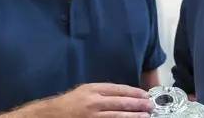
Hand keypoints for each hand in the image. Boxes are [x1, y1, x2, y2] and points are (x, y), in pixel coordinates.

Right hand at [35, 83, 154, 117]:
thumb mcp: (86, 90)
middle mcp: (93, 101)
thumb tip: (126, 94)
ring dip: (133, 116)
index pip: (118, 89)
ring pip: (118, 116)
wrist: (52, 114)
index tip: (145, 94)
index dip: (134, 92)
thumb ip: (103, 91)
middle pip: (121, 102)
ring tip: (145, 116)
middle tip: (150, 105)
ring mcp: (93, 116)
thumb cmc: (71, 102)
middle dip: (138, 104)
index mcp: (93, 89)